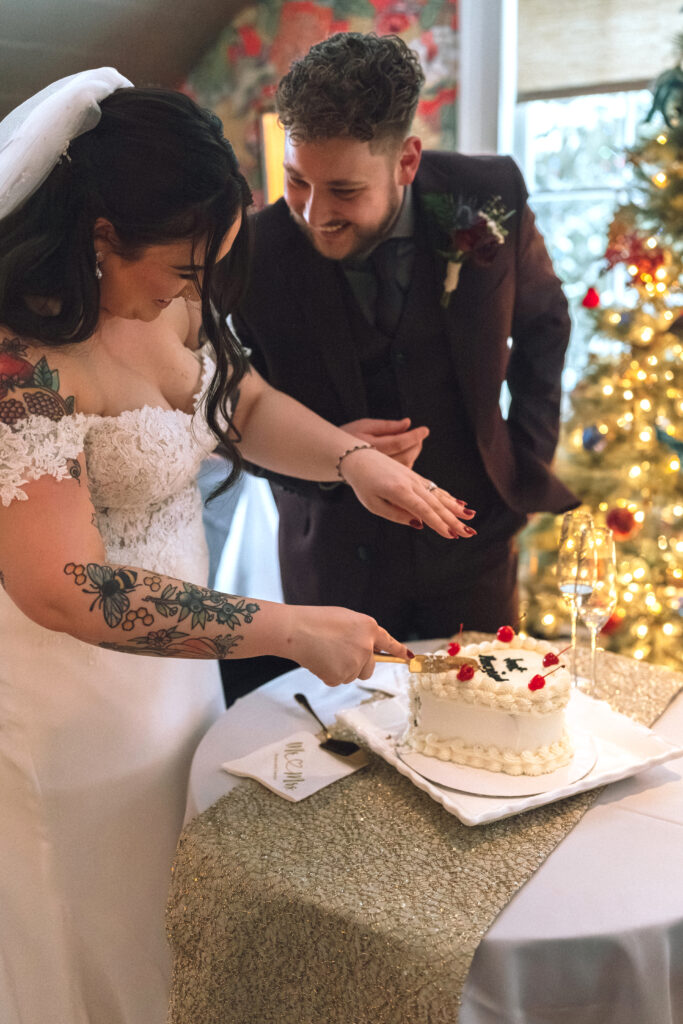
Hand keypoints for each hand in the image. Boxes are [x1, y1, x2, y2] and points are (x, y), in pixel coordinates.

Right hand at [285, 605, 411, 686]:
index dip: (399, 651)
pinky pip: (337, 680)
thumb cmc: (315, 621)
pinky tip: (319, 660)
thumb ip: (360, 632)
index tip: (408, 657)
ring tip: (325, 652)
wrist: (296, 630)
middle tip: (337, 652)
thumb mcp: (345, 618)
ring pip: (352, 675)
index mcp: (368, 627)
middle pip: (369, 667)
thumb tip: (367, 647)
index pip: (389, 642)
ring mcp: (355, 662)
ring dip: (340, 669)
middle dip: (357, 665)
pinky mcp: (341, 676)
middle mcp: (366, 646)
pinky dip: (328, 674)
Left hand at [338, 446, 475, 539]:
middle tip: (469, 532)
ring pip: (439, 495)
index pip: (424, 511)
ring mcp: (414, 478)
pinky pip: (434, 488)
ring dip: (455, 508)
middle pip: (436, 504)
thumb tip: (419, 524)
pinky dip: (448, 496)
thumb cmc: (364, 484)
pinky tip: (459, 503)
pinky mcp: (415, 476)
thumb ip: (396, 515)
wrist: (359, 457)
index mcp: (399, 491)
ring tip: (470, 517)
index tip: (451, 535)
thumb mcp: (374, 504)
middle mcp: (411, 483)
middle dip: (454, 520)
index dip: (438, 524)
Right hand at [341, 417, 428, 468]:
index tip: (425, 430)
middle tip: (419, 437)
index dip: (414, 436)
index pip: (398, 443)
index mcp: (370, 447)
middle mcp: (375, 463)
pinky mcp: (382, 480)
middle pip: (405, 456)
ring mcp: (379, 474)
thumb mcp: (365, 425)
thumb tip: (407, 423)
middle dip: (416, 445)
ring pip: (405, 466)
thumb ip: (387, 426)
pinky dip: (408, 462)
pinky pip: (401, 473)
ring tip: (413, 444)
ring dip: (414, 454)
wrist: (336, 458)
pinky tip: (407, 454)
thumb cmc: (350, 437)